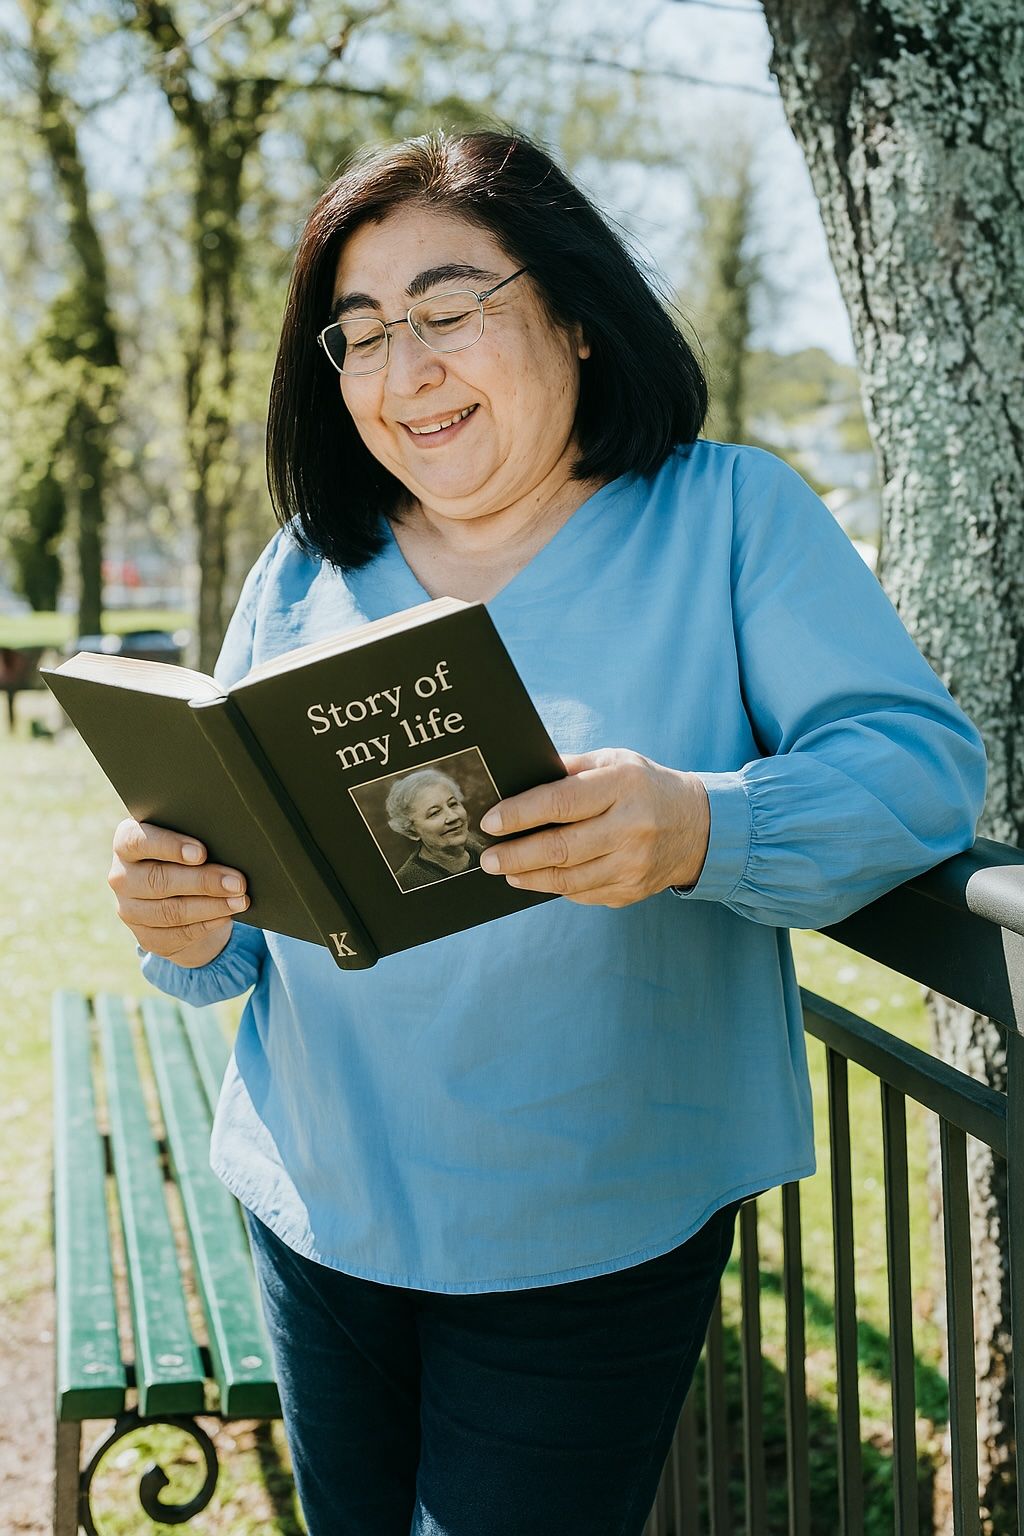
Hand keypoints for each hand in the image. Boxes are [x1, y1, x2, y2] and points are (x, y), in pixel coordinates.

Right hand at [108, 819, 248, 967]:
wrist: (179, 895)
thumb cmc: (187, 855)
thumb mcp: (187, 840)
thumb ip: (196, 836)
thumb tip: (228, 843)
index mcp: (126, 843)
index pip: (137, 841)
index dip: (169, 846)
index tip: (201, 853)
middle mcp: (121, 876)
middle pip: (159, 880)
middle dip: (203, 882)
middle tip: (237, 882)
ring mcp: (130, 910)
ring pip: (170, 911)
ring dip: (211, 906)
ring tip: (240, 900)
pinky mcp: (146, 937)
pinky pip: (178, 933)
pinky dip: (207, 924)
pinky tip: (226, 915)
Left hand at [478, 749, 709, 907]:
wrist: (698, 826)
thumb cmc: (644, 787)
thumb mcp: (614, 762)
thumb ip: (569, 768)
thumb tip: (519, 779)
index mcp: (623, 786)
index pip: (561, 802)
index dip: (520, 814)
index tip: (491, 822)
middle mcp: (631, 827)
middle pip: (560, 848)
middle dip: (515, 854)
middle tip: (488, 858)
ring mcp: (633, 864)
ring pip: (568, 879)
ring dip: (530, 877)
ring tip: (507, 870)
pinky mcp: (632, 890)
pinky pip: (582, 893)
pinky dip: (556, 886)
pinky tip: (539, 878)